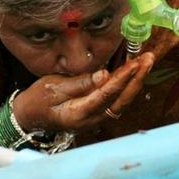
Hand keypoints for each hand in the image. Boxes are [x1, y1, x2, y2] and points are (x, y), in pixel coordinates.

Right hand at [12, 52, 154, 133]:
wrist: (30, 115)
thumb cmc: (38, 100)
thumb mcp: (54, 87)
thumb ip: (81, 82)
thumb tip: (104, 75)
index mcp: (80, 113)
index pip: (107, 95)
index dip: (122, 78)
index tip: (135, 64)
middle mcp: (93, 119)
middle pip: (122, 99)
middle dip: (137, 78)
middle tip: (148, 59)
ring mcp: (97, 117)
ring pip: (123, 99)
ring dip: (136, 80)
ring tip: (146, 61)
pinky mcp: (99, 111)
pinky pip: (118, 98)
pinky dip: (128, 84)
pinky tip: (135, 70)